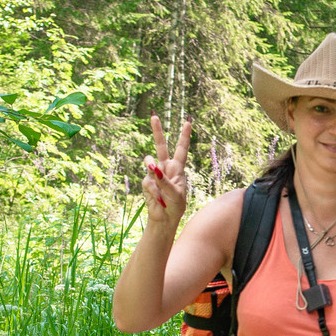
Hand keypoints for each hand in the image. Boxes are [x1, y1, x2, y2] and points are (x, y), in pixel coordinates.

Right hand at [140, 114, 192, 233]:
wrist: (164, 219)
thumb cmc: (175, 206)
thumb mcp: (176, 194)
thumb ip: (165, 181)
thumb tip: (153, 168)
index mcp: (177, 168)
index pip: (181, 149)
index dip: (184, 136)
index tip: (188, 121)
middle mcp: (165, 168)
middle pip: (161, 146)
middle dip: (157, 131)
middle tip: (154, 115)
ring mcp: (154, 174)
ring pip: (149, 163)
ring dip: (153, 170)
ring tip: (158, 183)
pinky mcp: (147, 183)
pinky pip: (147, 181)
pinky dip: (153, 191)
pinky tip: (158, 199)